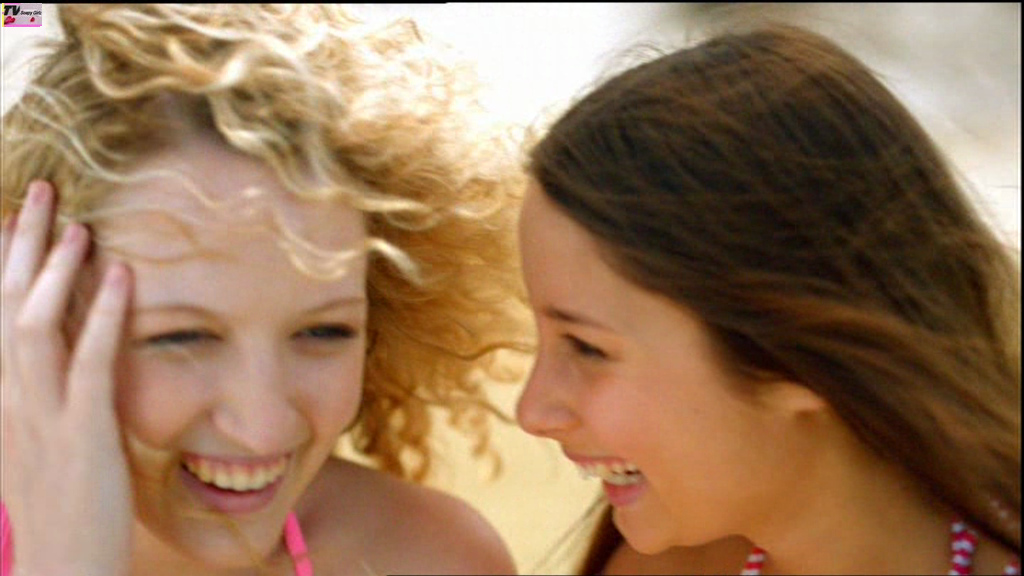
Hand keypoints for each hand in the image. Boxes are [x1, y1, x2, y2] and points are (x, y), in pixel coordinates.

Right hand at [1, 181, 132, 575]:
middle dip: (20, 243)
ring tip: (81, 226)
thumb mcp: (34, 444)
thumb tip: (56, 351)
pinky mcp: (80, 430)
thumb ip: (37, 395)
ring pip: (36, 322)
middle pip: (4, 304)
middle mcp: (4, 398)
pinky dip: (105, 313)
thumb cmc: (57, 508)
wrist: (60, 568)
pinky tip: (123, 276)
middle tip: (42, 191)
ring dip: (56, 268)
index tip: (11, 217)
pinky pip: (89, 360)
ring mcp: (39, 414)